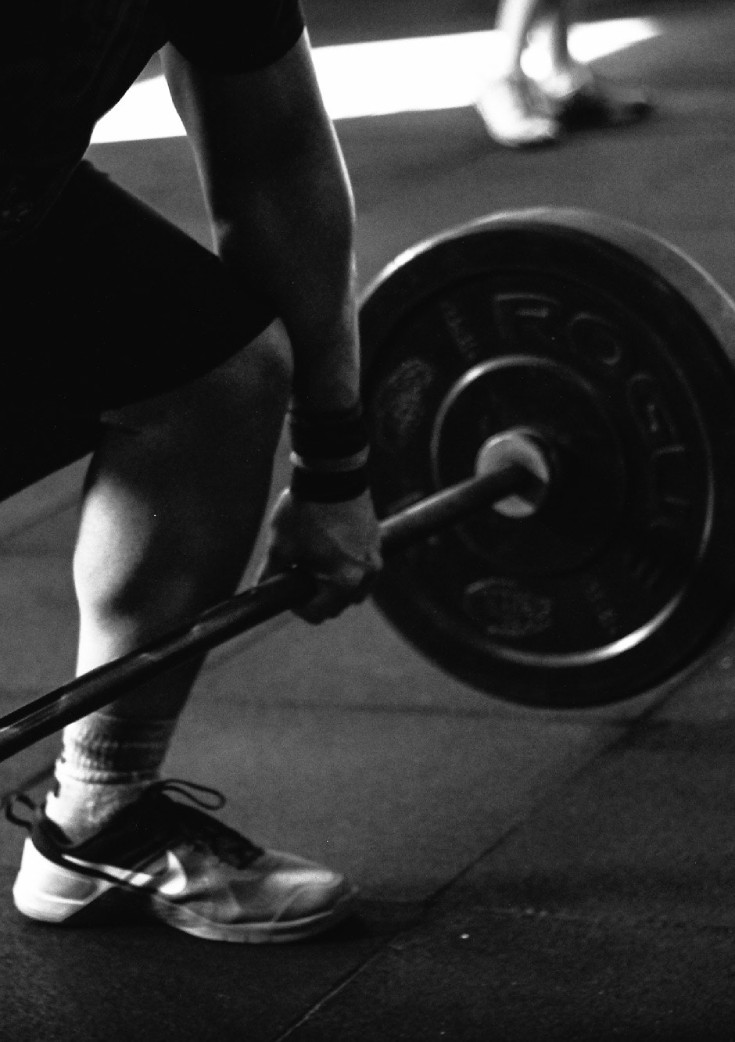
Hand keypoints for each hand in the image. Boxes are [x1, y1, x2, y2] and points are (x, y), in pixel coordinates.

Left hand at [257, 489, 382, 622]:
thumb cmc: (305, 509)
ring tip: (315, 561)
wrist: (332, 473)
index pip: (319, 613)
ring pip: (354, 589)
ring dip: (335, 584)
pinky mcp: (377, 542)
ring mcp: (375, 558)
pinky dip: (347, 567)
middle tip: (299, 573)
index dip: (298, 607)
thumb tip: (260, 590)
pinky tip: (329, 547)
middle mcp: (366, 574)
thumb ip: (270, 574)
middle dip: (318, 595)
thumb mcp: (280, 545)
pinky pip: (363, 569)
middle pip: (339, 605)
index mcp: (344, 581)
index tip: (288, 589)